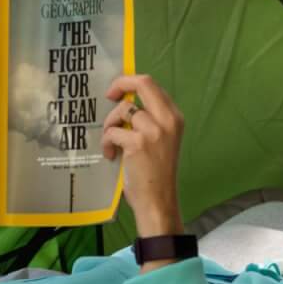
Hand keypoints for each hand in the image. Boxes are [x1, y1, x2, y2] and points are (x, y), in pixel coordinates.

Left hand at [101, 74, 184, 235]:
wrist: (158, 200)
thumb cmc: (156, 173)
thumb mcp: (161, 140)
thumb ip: (150, 120)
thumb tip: (124, 101)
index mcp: (175, 117)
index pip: (153, 86)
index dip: (131, 83)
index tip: (118, 92)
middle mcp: (168, 120)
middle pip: (143, 84)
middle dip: (121, 84)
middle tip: (109, 96)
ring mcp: (154, 131)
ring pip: (123, 110)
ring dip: (110, 125)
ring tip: (112, 143)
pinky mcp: (138, 143)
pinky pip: (113, 132)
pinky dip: (107, 142)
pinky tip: (111, 155)